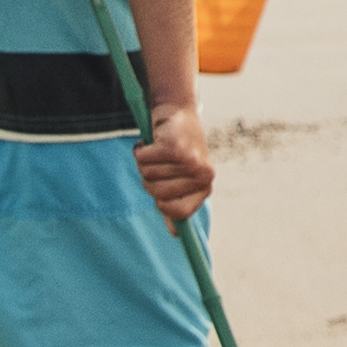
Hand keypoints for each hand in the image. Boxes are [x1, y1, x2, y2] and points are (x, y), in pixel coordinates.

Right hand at [134, 99, 214, 217]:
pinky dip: (140, 150)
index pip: (178, 213)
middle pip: (159, 194)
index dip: (162, 204)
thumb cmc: (179, 149)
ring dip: (145, 162)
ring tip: (157, 151)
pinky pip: (144, 159)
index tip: (161, 189)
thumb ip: (177, 205)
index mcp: (205, 187)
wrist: (178, 112)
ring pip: (148, 175)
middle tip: (158, 164)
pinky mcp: (174, 146)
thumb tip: (176, 235)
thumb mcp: (182, 179)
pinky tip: (150, 142)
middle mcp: (203, 175)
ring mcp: (190, 161)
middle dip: (150, 179)